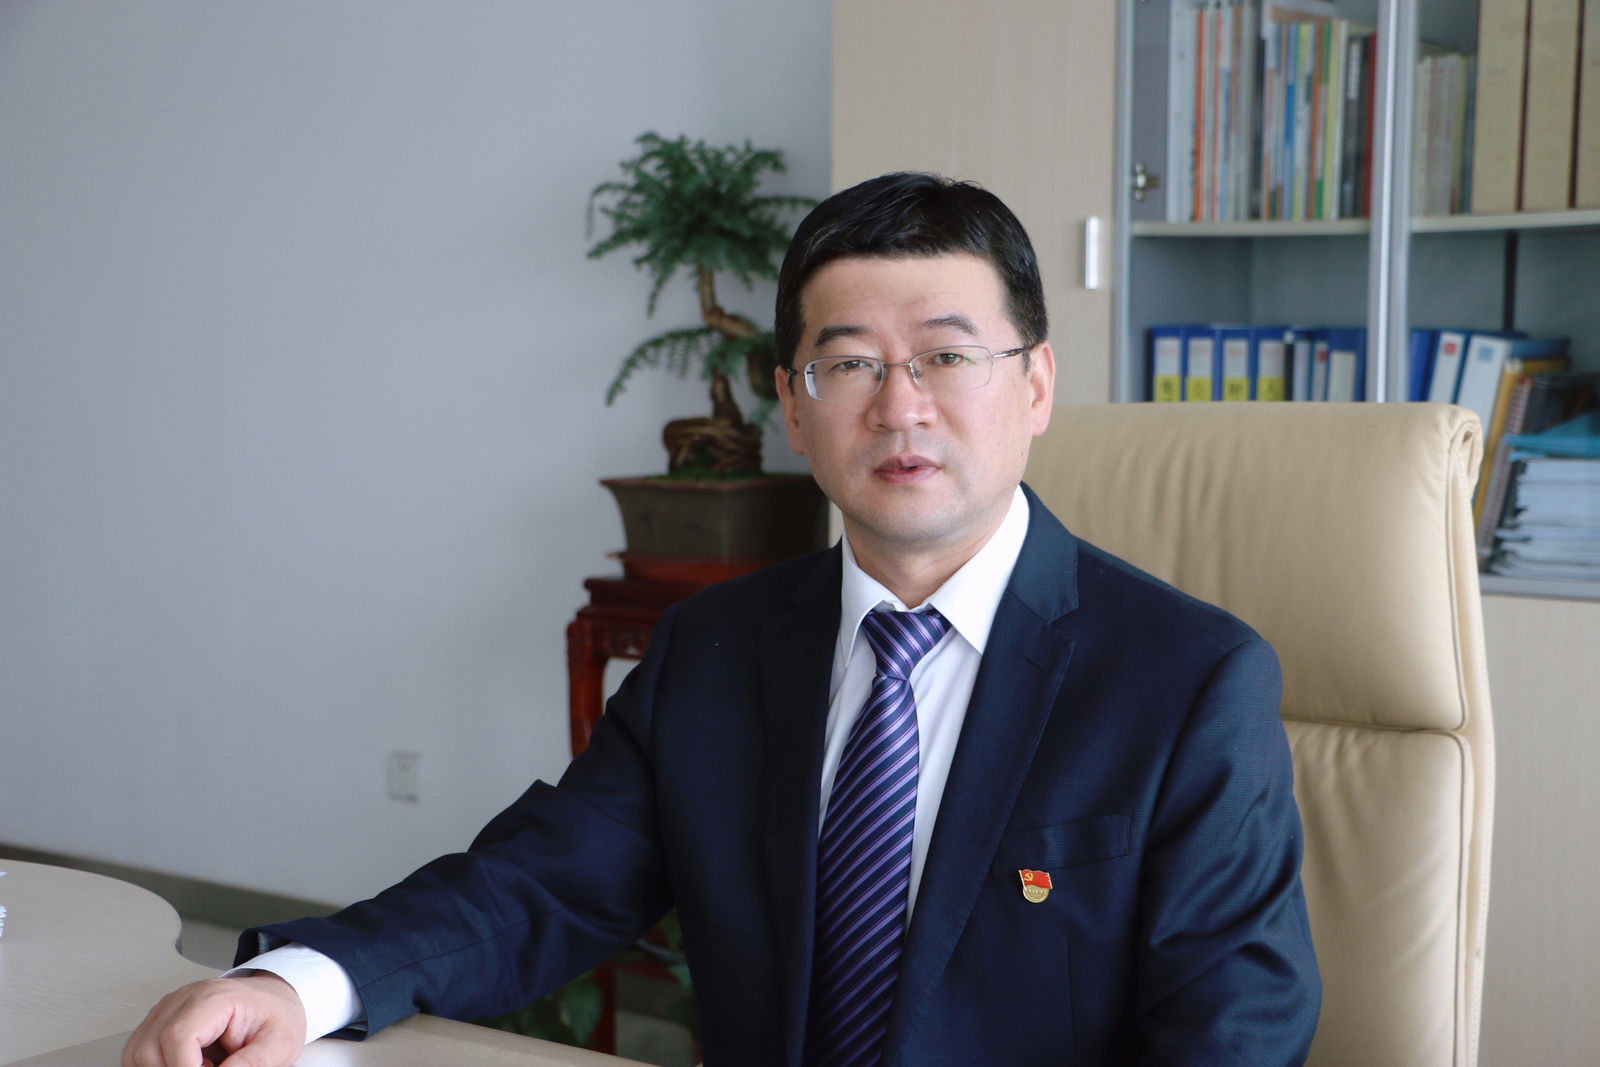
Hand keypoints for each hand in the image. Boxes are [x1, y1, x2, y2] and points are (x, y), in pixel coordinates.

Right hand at [122, 972, 307, 1066]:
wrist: (274, 999)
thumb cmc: (276, 1016)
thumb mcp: (280, 1044)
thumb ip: (252, 1064)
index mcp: (216, 998)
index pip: (179, 1036)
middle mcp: (184, 998)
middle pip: (149, 1048)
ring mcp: (169, 1009)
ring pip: (136, 1053)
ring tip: (199, 1066)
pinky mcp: (161, 1021)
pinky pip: (138, 1053)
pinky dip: (156, 1066)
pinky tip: (185, 1064)